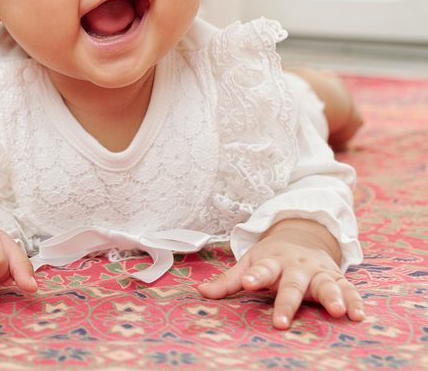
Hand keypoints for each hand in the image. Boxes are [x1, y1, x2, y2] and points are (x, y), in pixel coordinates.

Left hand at [197, 218, 363, 328]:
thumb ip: (228, 280)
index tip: (248, 283)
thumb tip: (200, 292)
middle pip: (293, 284)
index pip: (262, 268)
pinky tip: (358, 315)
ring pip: (326, 284)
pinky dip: (355, 301)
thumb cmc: (272, 256)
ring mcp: (318, 272)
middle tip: (281, 321)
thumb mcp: (250, 262)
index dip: (255, 275)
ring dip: (332, 297)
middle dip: (288, 302)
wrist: (303, 236)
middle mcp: (297, 266)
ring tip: (338, 311)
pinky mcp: (337, 278)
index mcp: (273, 261)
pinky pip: (349, 289)